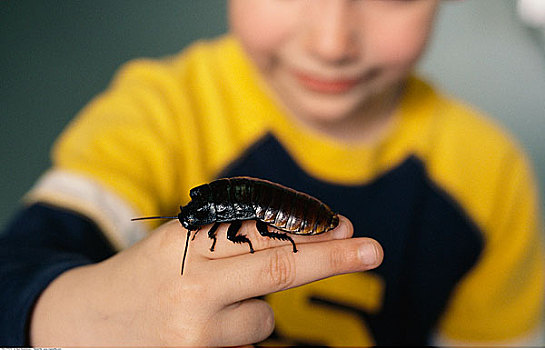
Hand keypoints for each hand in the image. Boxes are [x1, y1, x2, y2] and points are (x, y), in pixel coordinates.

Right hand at [30, 215, 382, 346]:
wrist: (80, 324)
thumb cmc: (143, 277)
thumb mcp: (178, 245)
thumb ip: (232, 240)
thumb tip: (301, 242)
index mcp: (184, 242)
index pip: (260, 231)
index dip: (308, 230)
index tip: (345, 227)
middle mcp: (190, 285)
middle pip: (277, 268)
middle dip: (331, 257)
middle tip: (371, 249)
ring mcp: (194, 332)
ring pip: (262, 318)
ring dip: (251, 310)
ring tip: (204, 310)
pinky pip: (244, 346)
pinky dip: (234, 335)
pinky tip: (197, 331)